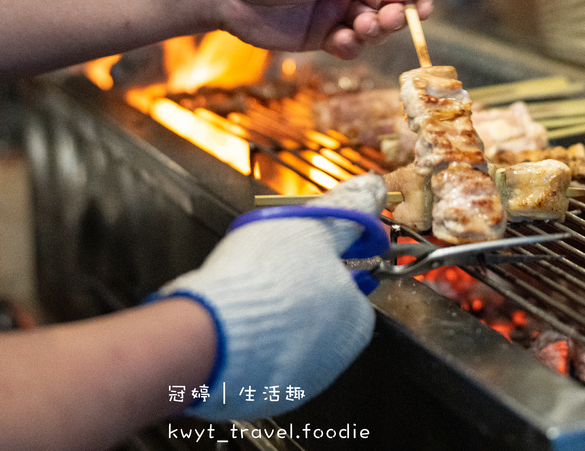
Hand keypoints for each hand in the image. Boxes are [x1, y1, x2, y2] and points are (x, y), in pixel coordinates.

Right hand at [152, 174, 386, 420]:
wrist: (211, 335)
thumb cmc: (265, 278)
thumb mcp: (310, 227)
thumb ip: (347, 209)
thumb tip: (374, 188)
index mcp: (355, 319)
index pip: (349, 285)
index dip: (320, 261)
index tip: (295, 250)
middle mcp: (335, 358)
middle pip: (318, 313)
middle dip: (295, 290)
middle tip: (265, 269)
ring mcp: (300, 382)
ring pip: (289, 339)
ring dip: (272, 318)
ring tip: (245, 294)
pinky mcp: (264, 396)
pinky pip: (262, 363)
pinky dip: (250, 343)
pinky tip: (231, 323)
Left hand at [206, 0, 431, 59]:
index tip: (420, 11)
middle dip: (392, 12)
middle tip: (383, 21)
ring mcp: (331, 2)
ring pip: (371, 23)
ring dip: (372, 30)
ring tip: (359, 29)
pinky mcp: (316, 31)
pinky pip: (347, 43)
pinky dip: (350, 46)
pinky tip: (340, 42)